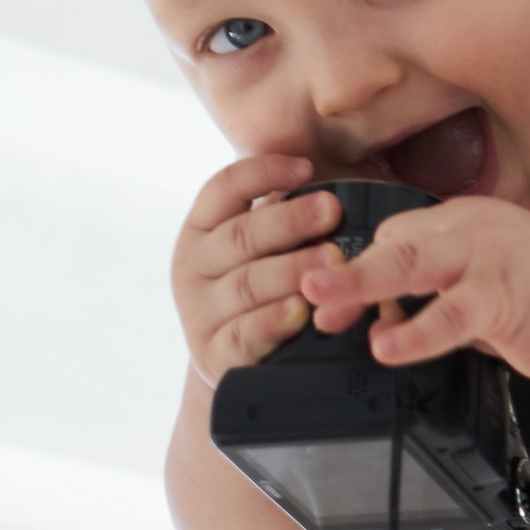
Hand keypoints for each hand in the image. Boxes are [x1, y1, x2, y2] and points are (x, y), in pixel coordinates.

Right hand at [171, 151, 343, 382]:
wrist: (238, 363)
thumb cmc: (264, 292)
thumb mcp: (265, 249)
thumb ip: (285, 215)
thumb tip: (338, 180)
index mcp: (202, 229)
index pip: (223, 188)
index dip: (263, 172)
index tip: (307, 167)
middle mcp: (192, 266)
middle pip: (241, 236)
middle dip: (290, 221)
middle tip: (332, 211)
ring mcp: (198, 313)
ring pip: (246, 284)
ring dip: (291, 270)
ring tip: (330, 262)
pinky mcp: (213, 355)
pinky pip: (243, 334)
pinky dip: (273, 321)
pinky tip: (300, 310)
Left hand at [310, 198, 529, 382]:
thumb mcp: (475, 281)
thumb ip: (428, 296)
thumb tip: (374, 319)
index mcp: (452, 225)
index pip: (387, 240)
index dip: (348, 269)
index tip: (314, 296)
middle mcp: (462, 233)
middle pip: (391, 244)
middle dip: (341, 265)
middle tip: (302, 283)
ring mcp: (483, 260)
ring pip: (414, 268)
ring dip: (365, 285)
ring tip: (328, 310)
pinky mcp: (506, 297)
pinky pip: (454, 314)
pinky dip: (419, 331)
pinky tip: (391, 345)